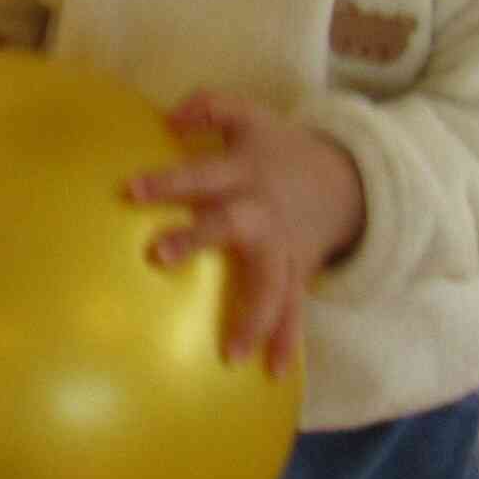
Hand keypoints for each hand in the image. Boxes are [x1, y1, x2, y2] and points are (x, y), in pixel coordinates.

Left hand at [125, 91, 367, 374]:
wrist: (348, 181)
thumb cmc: (278, 149)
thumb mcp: (249, 115)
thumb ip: (209, 106)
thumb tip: (168, 117)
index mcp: (245, 172)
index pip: (201, 173)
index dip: (169, 180)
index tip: (130, 191)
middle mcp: (262, 211)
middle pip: (231, 224)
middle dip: (198, 239)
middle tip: (158, 255)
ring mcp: (283, 247)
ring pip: (271, 283)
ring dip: (253, 318)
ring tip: (231, 355)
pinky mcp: (297, 272)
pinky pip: (292, 309)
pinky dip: (284, 339)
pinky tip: (271, 371)